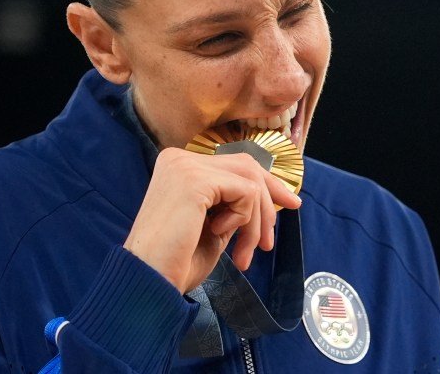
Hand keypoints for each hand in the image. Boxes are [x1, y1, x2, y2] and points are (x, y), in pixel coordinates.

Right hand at [123, 147, 301, 293]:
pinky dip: (243, 218)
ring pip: (250, 180)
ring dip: (256, 220)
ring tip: (244, 252)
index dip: (267, 184)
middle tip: (268, 242)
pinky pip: (245, 192)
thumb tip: (267, 196)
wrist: (149, 280)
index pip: (235, 163)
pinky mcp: (195, 180)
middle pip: (247, 166)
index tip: (291, 205)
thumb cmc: (176, 262)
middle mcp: (179, 158)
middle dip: (269, 202)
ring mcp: (185, 166)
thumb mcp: (213, 226)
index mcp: (179, 166)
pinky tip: (218, 234)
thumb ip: (232, 205)